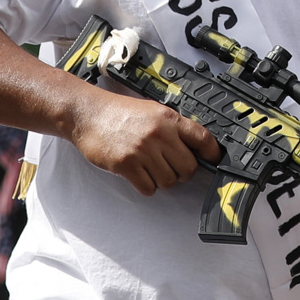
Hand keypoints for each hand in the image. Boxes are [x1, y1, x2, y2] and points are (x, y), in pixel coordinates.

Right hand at [69, 93, 218, 195]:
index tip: (213, 160)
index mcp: (168, 119)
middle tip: (171, 167)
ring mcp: (143, 150)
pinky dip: (145, 186)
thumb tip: (193, 147)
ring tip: (150, 168)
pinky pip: (148, 188)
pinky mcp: (127, 165)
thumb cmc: (118, 112)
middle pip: (189, 168)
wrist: (86, 113)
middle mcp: (159, 134)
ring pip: (169, 181)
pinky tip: (138, 174)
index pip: (203, 139)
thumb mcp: (152, 110)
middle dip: (182, 172)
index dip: (212, 153)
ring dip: (162, 180)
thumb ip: (172, 127)